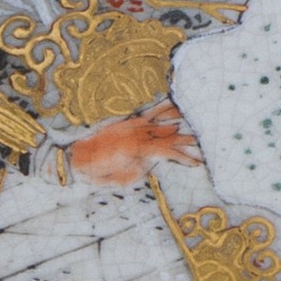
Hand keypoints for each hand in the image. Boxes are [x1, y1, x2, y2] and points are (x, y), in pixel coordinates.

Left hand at [67, 104, 199, 188]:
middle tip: (205, 142)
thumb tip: (148, 163)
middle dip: (188, 140)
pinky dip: (162, 107)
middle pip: (170, 135)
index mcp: (139, 148)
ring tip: (196, 118)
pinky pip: (149, 112)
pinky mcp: (129, 122)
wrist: (75, 155)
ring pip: (163, 120)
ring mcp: (135, 125)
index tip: (197, 163)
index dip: (184, 157)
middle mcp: (140, 133)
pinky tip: (173, 101)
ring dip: (180, 120)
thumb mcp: (119, 179)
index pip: (168, 151)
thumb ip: (138, 170)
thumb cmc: (96, 171)